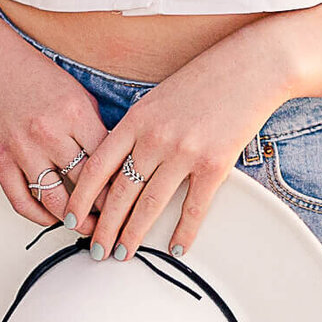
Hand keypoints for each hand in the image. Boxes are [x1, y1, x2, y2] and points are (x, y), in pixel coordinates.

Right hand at [0, 25, 109, 235]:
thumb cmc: (39, 80)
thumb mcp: (79, 95)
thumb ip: (97, 129)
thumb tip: (120, 164)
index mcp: (74, 113)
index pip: (107, 162)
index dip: (123, 186)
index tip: (132, 199)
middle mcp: (48, 132)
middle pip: (84, 185)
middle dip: (104, 210)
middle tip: (116, 222)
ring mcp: (22, 149)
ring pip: (55, 200)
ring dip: (74, 221)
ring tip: (88, 228)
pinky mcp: (0, 161)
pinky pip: (22, 202)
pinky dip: (40, 217)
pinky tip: (54, 218)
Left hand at [62, 32, 291, 260]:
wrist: (251, 66)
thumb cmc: (205, 78)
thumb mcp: (158, 96)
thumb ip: (138, 128)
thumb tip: (120, 165)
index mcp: (137, 118)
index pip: (97, 166)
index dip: (80, 197)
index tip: (70, 218)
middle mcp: (155, 137)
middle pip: (120, 192)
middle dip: (104, 227)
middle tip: (96, 250)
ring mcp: (185, 152)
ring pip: (150, 205)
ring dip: (134, 235)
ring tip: (123, 255)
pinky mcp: (214, 164)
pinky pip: (194, 208)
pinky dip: (184, 232)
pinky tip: (176, 248)